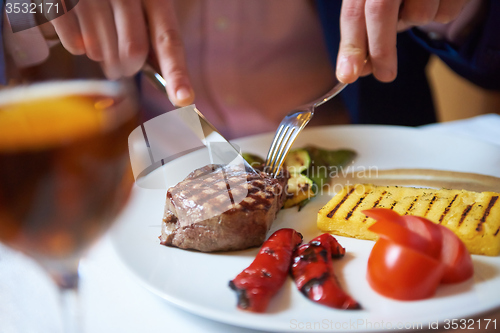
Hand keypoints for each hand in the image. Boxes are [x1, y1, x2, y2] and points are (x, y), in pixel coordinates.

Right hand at [50, 0, 193, 105]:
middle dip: (128, 67)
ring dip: (103, 57)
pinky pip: (74, 45)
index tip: (184, 98)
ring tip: (99, 39)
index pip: (169, 40)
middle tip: (121, 65)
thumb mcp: (141, 7)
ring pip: (101, 52)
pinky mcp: (62, 2)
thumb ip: (154, 37)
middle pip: (134, 52)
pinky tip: (81, 32)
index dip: (177, 72)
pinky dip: (78, 47)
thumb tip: (169, 83)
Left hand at [336, 0, 468, 83]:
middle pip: (380, 10)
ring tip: (419, 2)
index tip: (348, 75)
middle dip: (381, 49)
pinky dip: (441, 13)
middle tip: (384, 75)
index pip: (353, 11)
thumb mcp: (377, 2)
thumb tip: (358, 69)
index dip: (350, 45)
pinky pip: (446, 13)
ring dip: (415, 21)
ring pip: (418, 15)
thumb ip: (364, 32)